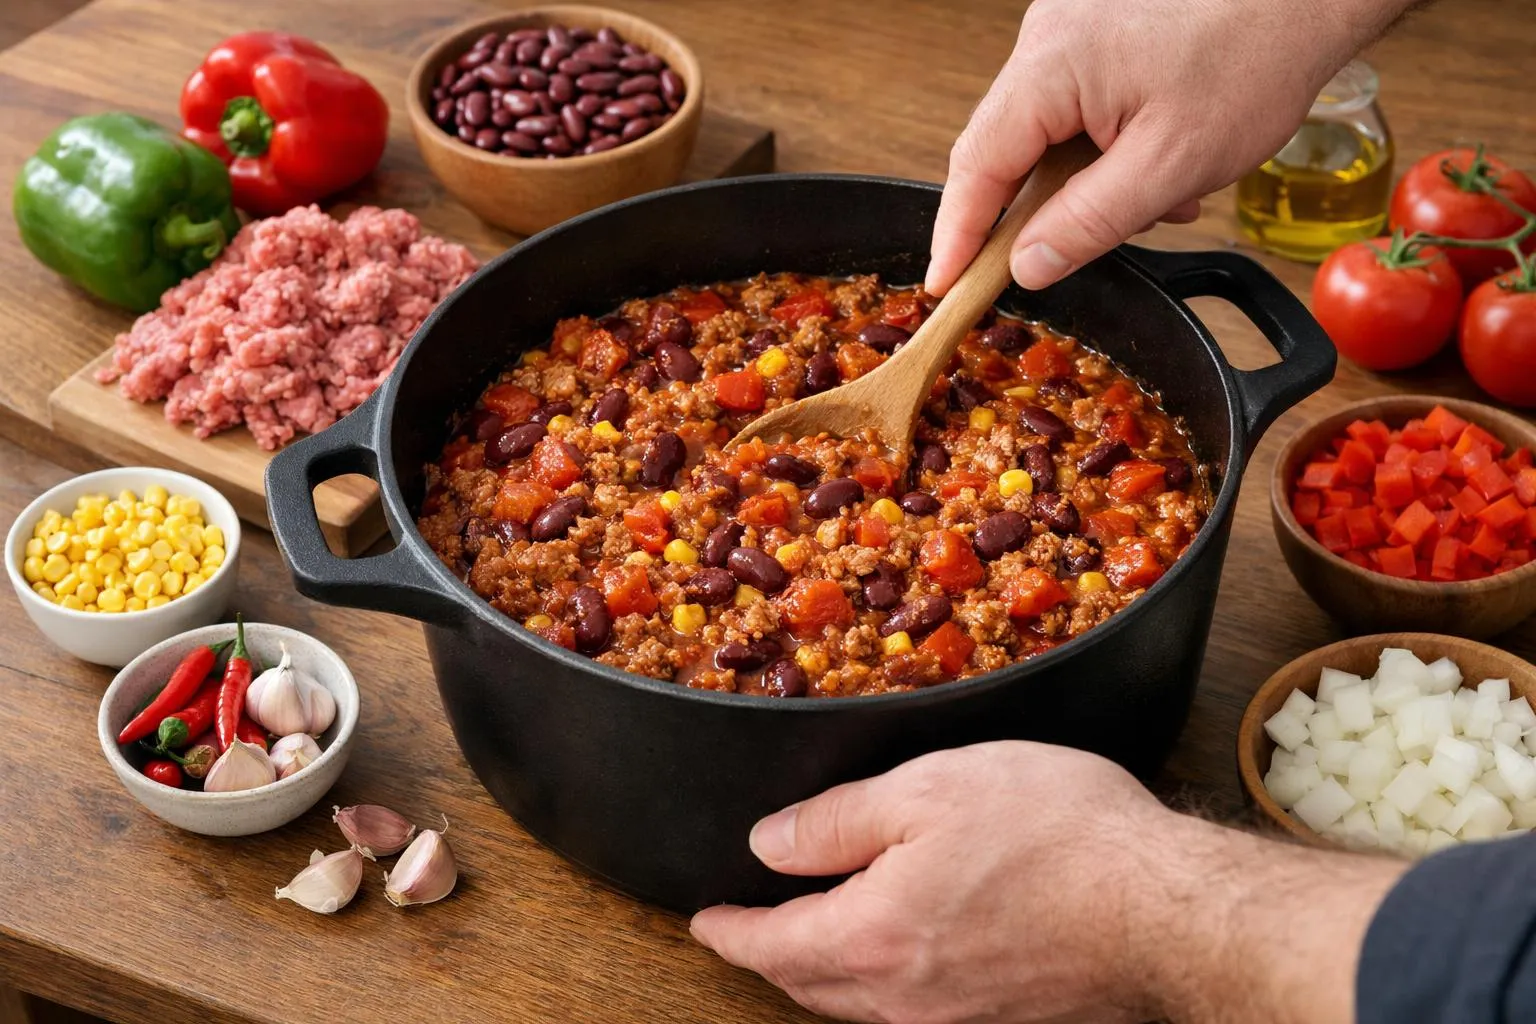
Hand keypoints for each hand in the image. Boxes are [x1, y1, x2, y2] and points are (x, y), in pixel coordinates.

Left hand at [691, 741, 1406, 1023]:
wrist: (1167, 908)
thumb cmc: (1055, 834)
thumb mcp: (927, 791)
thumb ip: (837, 822)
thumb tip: (768, 843)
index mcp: (872, 935)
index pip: (772, 944)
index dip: (729, 930)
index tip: (704, 919)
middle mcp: (905, 995)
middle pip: (809, 985)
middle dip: (769, 958)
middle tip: (747, 932)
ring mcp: (956, 1015)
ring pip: (859, 1005)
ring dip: (821, 975)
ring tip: (807, 942)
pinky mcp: (1002, 1016)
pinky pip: (911, 1009)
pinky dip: (877, 984)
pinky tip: (894, 954)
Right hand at [926, 0, 1418, 293]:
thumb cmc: (1254, 55)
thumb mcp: (1171, 165)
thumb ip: (1089, 223)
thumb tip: (1028, 265)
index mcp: (1049, 67)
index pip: (977, 165)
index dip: (958, 234)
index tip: (945, 286)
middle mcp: (1046, 39)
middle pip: (1007, 149)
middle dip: (1040, 211)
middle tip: (1063, 257)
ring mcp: (1071, 28)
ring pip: (1048, 131)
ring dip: (1088, 180)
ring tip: (1158, 199)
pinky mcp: (1099, 28)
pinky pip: (1077, 104)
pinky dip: (1107, 146)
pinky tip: (1162, 162)